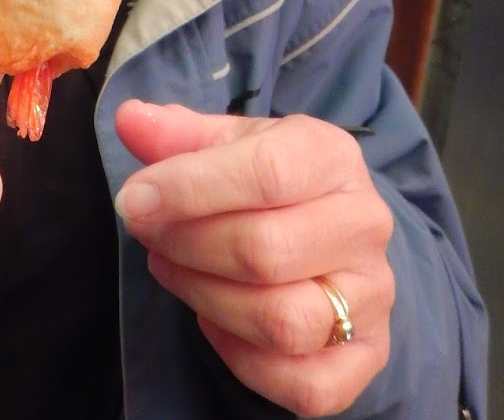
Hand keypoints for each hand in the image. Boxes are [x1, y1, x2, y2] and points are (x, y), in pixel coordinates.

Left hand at [115, 102, 393, 416]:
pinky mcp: (370, 356)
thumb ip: (178, 134)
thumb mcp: (229, 142)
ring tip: (169, 269)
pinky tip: (212, 322)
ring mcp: (373, 295)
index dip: (189, 189)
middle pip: (267, 251)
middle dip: (187, 246)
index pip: (265, 172)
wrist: (333, 228)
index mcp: (331, 156)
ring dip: (206, 299)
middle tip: (147, 234)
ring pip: (283, 321)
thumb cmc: (272, 180)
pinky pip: (304, 383)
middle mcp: (364, 224)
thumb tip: (130, 120)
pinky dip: (244, 362)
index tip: (135, 200)